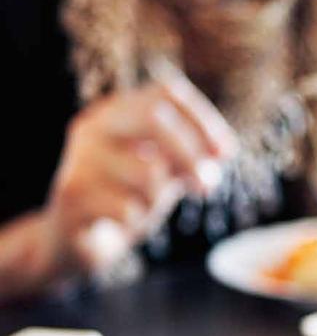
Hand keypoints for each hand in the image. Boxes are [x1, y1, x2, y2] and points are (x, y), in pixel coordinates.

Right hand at [42, 75, 235, 276]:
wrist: (75, 242)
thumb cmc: (126, 199)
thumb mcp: (164, 173)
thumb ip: (191, 158)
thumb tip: (222, 151)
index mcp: (116, 111)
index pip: (167, 93)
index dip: (203, 120)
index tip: (225, 152)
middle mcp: (93, 126)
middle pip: (154, 117)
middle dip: (191, 153)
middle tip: (207, 186)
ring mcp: (79, 158)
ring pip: (148, 171)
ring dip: (162, 197)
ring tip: (145, 207)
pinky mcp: (72, 195)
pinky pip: (128, 207)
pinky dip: (137, 220)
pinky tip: (121, 222)